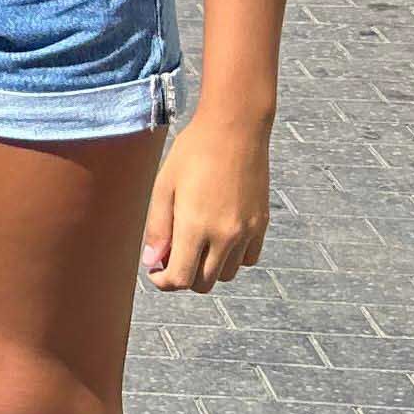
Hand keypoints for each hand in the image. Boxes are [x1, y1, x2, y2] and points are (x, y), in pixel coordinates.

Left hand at [144, 107, 270, 291]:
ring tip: (195, 243)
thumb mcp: (164, 186)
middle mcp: (225, 235)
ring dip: (208, 268)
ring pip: (226, 275)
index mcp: (195, 227)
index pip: (180, 279)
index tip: (154, 270)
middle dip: (183, 276)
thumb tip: (152, 261)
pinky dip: (232, 258)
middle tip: (171, 255)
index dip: (163, 281)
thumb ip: (157, 228)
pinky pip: (247, 259)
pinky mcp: (262, 224)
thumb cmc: (192, 153)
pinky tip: (219, 236)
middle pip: (203, 284)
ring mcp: (247, 232)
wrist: (235, 129)